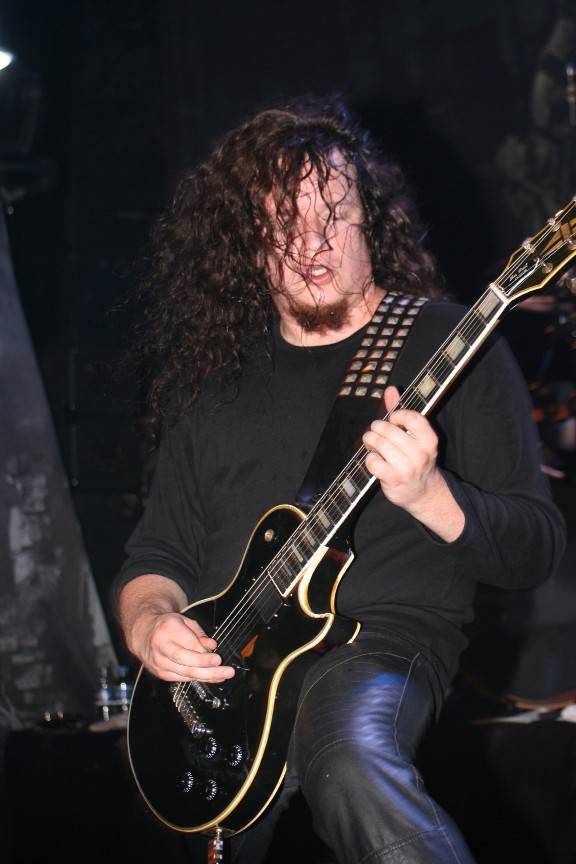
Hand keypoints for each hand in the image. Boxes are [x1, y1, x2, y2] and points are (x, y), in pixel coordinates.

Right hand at [118, 575, 235, 682]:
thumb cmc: (166, 626)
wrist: (143, 634)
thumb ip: (199, 633)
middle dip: (206, 666)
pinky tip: (211, 678)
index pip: (188, 644)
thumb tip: (212, 645)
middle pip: (185, 660)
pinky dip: (198, 679)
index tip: (217, 658)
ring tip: (222, 676)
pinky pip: (182, 678)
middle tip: (223, 670)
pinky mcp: (160, 673)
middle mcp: (161, 646)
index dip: (203, 654)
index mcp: (168, 628)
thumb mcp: (184, 621)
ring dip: (206, 676)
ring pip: (184, 672)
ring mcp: (159, 661)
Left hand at [362, 386, 463, 540]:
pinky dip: (370, 458)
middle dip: (377, 428)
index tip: (393, 419)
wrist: (423, 492)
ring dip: (370, 441)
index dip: (397, 415)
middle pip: (389, 430)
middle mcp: (420, 454)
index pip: (412, 417)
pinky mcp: (393, 479)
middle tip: (376, 432)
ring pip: (378, 443)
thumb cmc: (416, 459)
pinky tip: (376, 460)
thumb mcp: (416, 437)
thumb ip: (402, 413)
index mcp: (429, 440)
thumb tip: (391, 390)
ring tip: (373, 444)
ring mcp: (407, 468)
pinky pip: (372, 460)